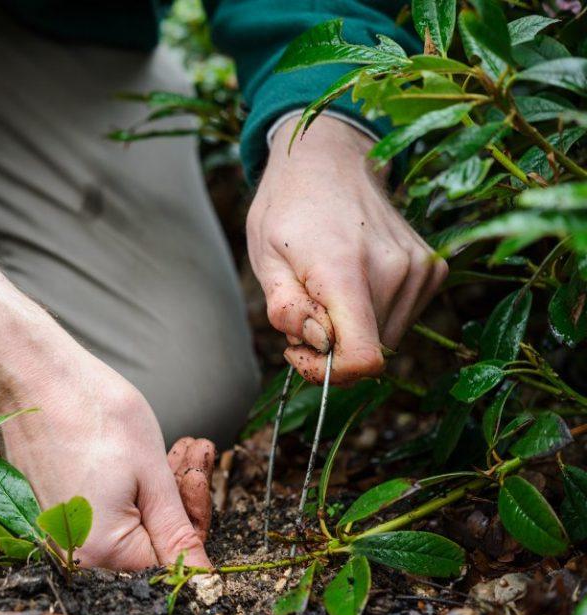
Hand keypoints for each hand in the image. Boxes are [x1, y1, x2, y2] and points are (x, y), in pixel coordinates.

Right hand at [0, 362, 214, 568]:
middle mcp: (74, 554)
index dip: (194, 515)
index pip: (171, 559)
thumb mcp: (152, 472)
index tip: (199, 472)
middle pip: (148, 543)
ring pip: (128, 525)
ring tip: (168, 444)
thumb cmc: (93, 412)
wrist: (32, 375)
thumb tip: (202, 579)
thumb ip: (177, 531)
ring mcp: (57, 534)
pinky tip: (135, 452)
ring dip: (154, 489)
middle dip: (177, 498)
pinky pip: (101, 513)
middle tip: (189, 448)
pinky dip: (125, 487)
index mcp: (102, 553)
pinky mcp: (50, 514)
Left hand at [247, 116, 447, 383]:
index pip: (363, 357)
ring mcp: (419, 267)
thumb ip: (286, 308)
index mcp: (345, 268)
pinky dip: (374, 313)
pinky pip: (401, 316)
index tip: (300, 352)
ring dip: (352, 330)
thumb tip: (320, 343)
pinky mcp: (432, 267)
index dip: (329, 372)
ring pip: (386, 337)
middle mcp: (393, 269)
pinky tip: (352, 280)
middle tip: (302, 313)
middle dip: (332, 347)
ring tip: (324, 291)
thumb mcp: (264, 257)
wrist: (329, 158)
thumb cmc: (288, 208)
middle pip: (370, 351)